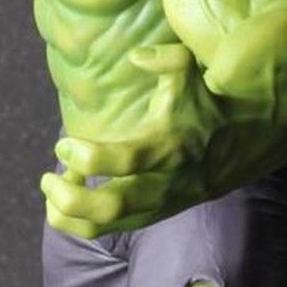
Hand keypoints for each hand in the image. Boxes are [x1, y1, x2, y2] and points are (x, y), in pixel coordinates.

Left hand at [41, 44, 224, 237]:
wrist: (238, 147)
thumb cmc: (203, 106)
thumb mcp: (191, 75)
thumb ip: (167, 60)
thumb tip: (137, 56)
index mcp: (170, 146)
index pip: (127, 162)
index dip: (88, 156)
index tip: (64, 143)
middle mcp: (164, 182)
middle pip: (111, 206)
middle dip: (71, 198)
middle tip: (48, 178)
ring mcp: (158, 204)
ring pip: (107, 226)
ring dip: (69, 216)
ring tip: (50, 193)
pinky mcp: (152, 216)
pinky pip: (111, 229)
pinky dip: (81, 222)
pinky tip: (65, 202)